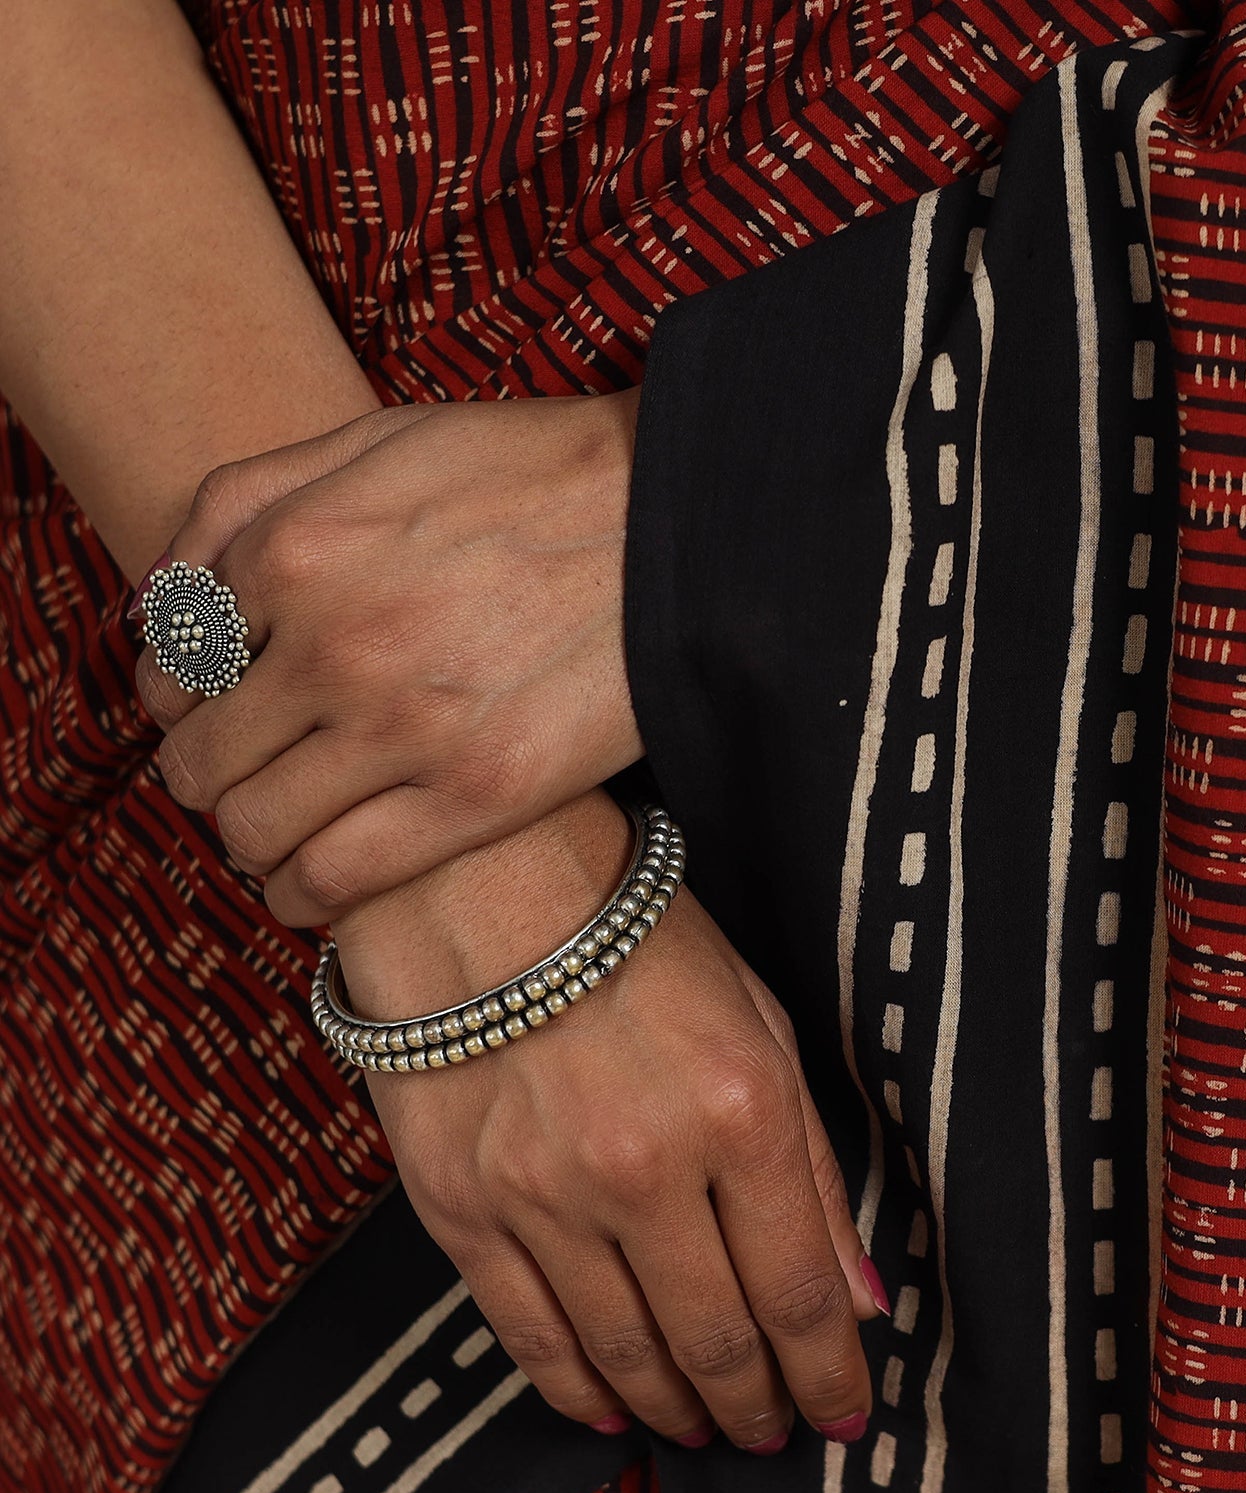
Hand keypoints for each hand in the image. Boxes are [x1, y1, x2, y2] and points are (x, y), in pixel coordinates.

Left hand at [137, 394, 644, 926]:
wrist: (680, 525)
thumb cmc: (534, 474)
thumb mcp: (373, 439)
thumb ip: (246, 501)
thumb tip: (159, 598)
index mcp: (293, 551)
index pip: (174, 661)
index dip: (182, 698)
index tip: (215, 714)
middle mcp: (330, 645)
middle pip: (200, 755)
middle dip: (206, 775)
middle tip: (240, 783)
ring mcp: (401, 728)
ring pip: (252, 825)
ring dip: (246, 840)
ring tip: (275, 838)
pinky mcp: (477, 796)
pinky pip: (337, 877)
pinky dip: (299, 894)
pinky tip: (309, 887)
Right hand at [337, 788, 884, 1449]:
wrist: (476, 886)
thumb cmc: (640, 945)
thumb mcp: (762, 1031)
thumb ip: (813, 1170)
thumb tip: (860, 1298)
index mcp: (739, 1113)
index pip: (802, 1290)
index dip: (830, 1374)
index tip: (846, 1415)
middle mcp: (644, 1168)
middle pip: (719, 1340)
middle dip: (760, 1406)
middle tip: (778, 1435)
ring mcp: (543, 1196)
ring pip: (627, 1353)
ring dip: (678, 1409)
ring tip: (708, 1429)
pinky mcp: (461, 1210)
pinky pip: (528, 1337)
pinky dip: (580, 1389)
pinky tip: (615, 1412)